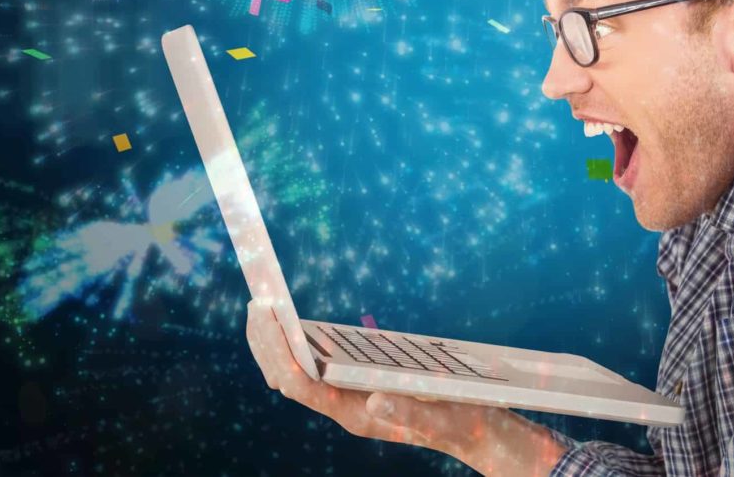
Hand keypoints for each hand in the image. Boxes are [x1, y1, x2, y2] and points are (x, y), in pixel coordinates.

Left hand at [244, 300, 568, 475]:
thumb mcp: (442, 413)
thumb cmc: (463, 421)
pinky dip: (298, 344)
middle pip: (287, 376)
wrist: (478, 433)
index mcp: (356, 414)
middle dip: (266, 341)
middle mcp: (345, 408)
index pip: (299, 383)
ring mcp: (348, 399)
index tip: (266, 312)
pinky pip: (315, 367)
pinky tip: (296, 323)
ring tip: (264, 306)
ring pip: (296, 372)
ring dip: (275, 342)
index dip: (277, 348)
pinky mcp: (358, 388)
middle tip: (255, 300)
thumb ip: (410, 409)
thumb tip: (376, 398)